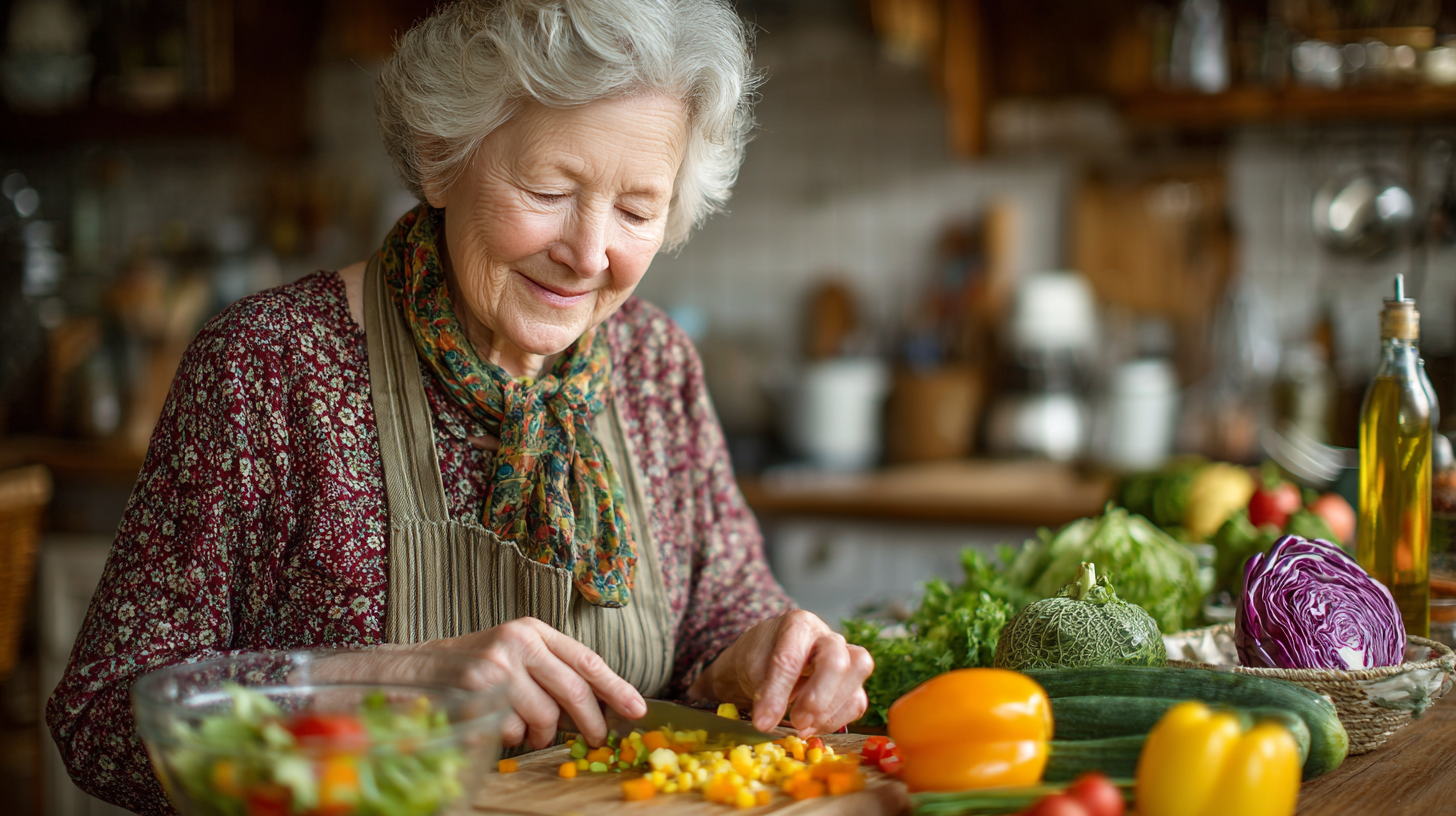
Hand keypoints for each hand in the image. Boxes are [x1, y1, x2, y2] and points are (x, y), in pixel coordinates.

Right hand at [417, 617, 645, 749]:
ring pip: (544, 719)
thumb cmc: (472, 667)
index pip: (586, 659)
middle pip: (573, 692)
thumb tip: (601, 707)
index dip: (616, 688)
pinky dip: (512, 739)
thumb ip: (553, 672)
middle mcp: (517, 642)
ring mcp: (496, 668)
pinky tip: (500, 727)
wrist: (413, 672)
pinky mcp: (477, 695)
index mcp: (532, 629)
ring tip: (530, 732)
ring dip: (542, 736)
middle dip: (590, 724)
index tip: (638, 710)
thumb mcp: (515, 655)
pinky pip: (513, 733)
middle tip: (596, 741)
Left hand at [689, 610, 872, 736]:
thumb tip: (699, 693)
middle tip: (795, 723)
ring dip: (832, 706)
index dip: (776, 692)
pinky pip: (858, 700)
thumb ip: (733, 680)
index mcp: (795, 624)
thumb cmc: (755, 659)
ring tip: (803, 727)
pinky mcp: (853, 682)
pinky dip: (838, 719)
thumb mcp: (739, 665)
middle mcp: (824, 635)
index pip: (789, 656)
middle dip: (817, 696)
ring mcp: (845, 656)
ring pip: (857, 671)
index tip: (762, 722)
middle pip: (837, 658)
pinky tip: (813, 728)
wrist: (768, 660)